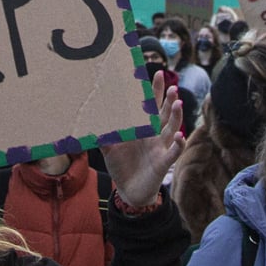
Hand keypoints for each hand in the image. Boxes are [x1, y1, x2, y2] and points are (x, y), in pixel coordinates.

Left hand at [101, 78, 184, 208]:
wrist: (129, 191)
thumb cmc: (122, 167)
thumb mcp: (108, 149)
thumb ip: (101, 134)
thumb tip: (86, 120)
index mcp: (143, 129)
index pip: (150, 106)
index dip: (155, 91)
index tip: (158, 74)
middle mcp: (154, 136)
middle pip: (164, 114)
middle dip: (168, 100)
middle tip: (172, 86)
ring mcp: (160, 148)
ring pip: (171, 129)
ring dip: (176, 117)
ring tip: (178, 103)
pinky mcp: (163, 163)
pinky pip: (173, 152)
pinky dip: (178, 145)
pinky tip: (180, 136)